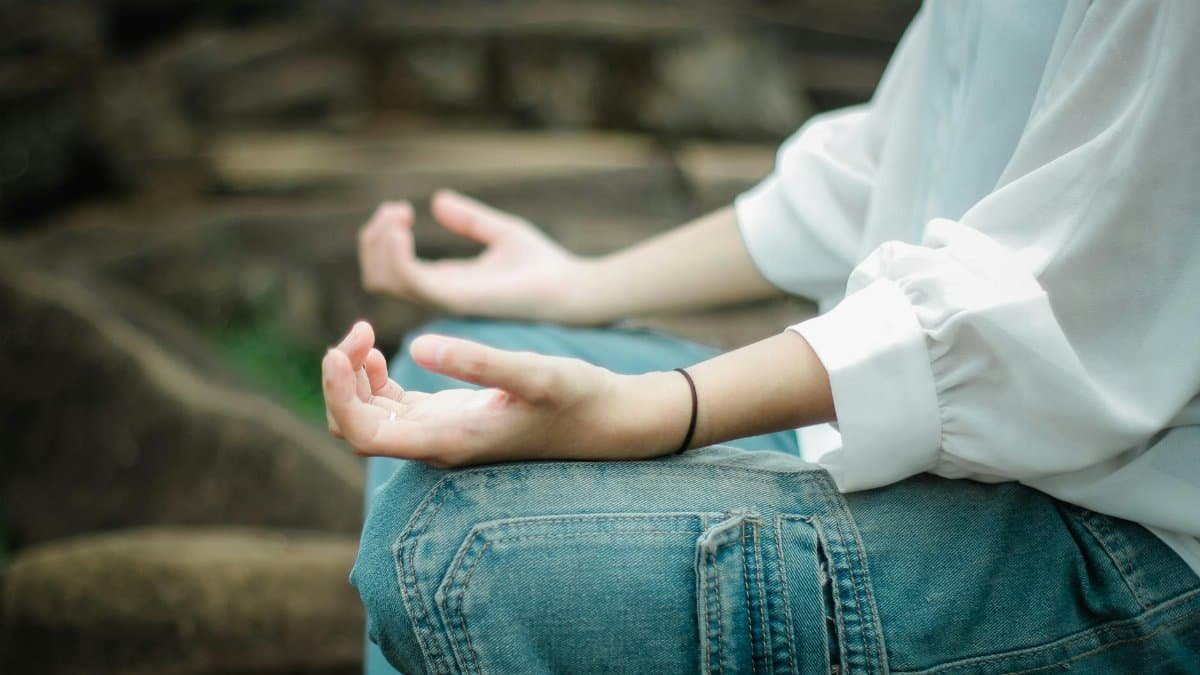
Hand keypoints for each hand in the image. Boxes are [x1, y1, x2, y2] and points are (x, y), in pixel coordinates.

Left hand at [322, 321, 690, 466]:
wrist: (607, 419)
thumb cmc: (578, 398)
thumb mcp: (535, 372)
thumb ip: (478, 361)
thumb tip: (416, 346)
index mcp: (447, 440)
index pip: (362, 435)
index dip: (336, 395)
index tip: (337, 349)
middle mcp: (436, 443)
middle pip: (354, 426)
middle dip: (340, 381)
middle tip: (359, 330)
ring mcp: (440, 430)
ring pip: (368, 415)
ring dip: (353, 376)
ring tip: (366, 333)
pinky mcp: (449, 416)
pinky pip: (390, 404)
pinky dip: (373, 376)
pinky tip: (383, 349)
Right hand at [357, 190, 588, 321]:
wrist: (573, 288)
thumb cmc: (544, 265)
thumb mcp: (501, 232)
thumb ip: (469, 219)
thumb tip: (437, 200)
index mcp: (446, 282)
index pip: (392, 270)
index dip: (383, 238)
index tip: (400, 209)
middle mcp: (440, 294)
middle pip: (379, 277)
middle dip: (373, 240)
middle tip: (396, 212)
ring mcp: (446, 299)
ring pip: (385, 281)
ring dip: (380, 244)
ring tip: (399, 216)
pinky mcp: (458, 298)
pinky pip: (410, 282)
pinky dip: (396, 254)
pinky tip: (404, 227)